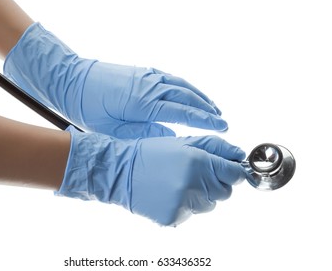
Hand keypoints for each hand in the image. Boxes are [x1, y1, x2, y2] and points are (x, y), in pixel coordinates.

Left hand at [4, 23, 227, 137]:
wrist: (72, 81)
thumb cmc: (89, 109)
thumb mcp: (115, 130)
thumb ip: (145, 134)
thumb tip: (169, 135)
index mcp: (144, 104)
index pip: (182, 113)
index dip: (204, 120)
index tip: (220, 126)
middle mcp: (150, 87)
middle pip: (187, 97)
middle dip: (207, 109)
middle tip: (222, 120)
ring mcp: (147, 76)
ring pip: (181, 86)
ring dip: (199, 96)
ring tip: (212, 107)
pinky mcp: (143, 72)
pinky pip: (170, 78)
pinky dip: (184, 86)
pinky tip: (190, 93)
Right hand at [56, 126, 247, 225]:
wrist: (120, 172)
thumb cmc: (151, 153)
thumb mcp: (183, 142)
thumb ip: (215, 147)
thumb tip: (239, 155)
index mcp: (198, 162)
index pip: (235, 174)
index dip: (233, 171)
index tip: (230, 171)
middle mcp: (194, 185)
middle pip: (225, 192)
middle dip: (216, 183)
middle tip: (196, 174)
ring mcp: (184, 204)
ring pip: (209, 205)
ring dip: (201, 196)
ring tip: (178, 184)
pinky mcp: (174, 218)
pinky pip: (191, 214)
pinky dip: (185, 206)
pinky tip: (169, 195)